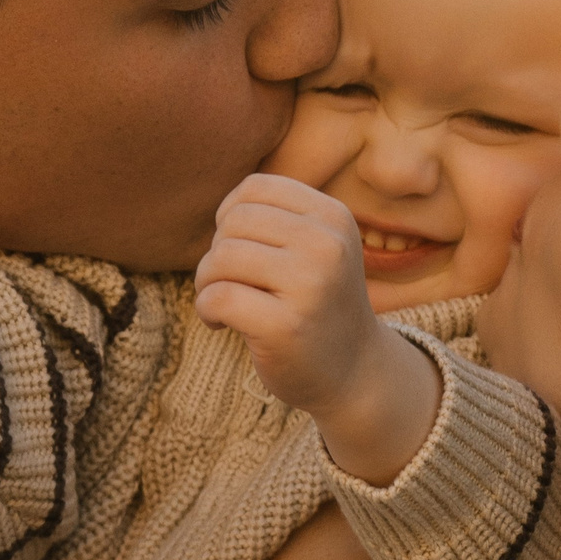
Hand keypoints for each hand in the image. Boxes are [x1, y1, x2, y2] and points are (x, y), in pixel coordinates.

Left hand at [195, 175, 439, 483]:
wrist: (354, 371)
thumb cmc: (317, 303)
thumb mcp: (316, 248)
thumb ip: (277, 219)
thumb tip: (222, 209)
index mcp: (333, 217)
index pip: (256, 188)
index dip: (230, 216)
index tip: (239, 250)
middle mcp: (327, 245)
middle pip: (234, 222)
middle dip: (217, 252)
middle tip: (230, 282)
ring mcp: (309, 285)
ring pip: (222, 258)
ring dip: (207, 282)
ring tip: (223, 302)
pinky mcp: (285, 326)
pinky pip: (217, 297)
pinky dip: (206, 309)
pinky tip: (220, 324)